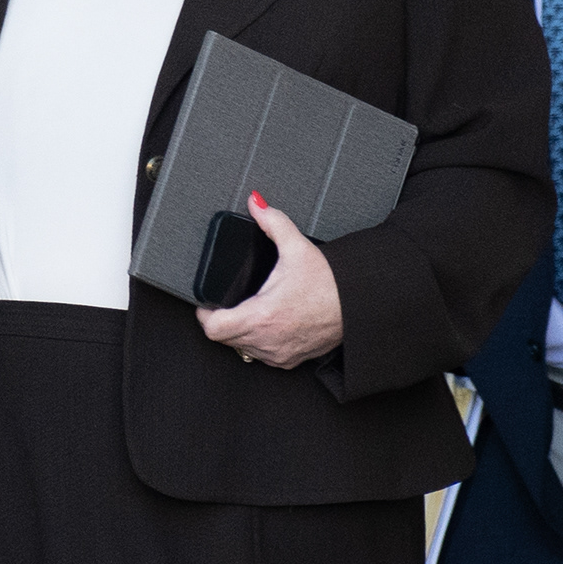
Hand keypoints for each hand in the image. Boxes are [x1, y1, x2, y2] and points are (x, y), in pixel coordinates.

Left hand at [195, 193, 344, 369]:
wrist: (357, 305)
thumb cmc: (330, 283)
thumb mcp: (297, 247)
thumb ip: (272, 221)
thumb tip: (256, 203)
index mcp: (262, 315)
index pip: (214, 328)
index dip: (205, 315)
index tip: (207, 304)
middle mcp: (268, 339)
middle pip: (225, 339)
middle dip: (222, 321)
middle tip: (227, 304)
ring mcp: (278, 353)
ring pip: (242, 349)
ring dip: (240, 334)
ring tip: (248, 312)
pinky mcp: (290, 360)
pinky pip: (262, 356)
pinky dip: (259, 342)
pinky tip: (268, 325)